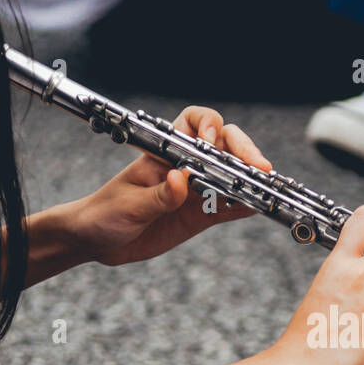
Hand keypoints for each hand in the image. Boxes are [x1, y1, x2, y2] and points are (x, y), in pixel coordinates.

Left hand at [71, 106, 271, 266]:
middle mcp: (185, 166)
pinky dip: (245, 207)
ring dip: (251, 181)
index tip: (212, 142)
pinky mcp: (201, 215)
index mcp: (164, 153)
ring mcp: (196, 191)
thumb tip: (181, 179)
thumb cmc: (104, 213)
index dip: (208, 125)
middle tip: (259, 168)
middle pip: (224, 147)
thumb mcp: (128, 205)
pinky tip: (258, 208)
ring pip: (232, 177)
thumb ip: (158, 195)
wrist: (96, 241)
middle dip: (244, 152)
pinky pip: (229, 208)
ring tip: (266, 189)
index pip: (193, 123)